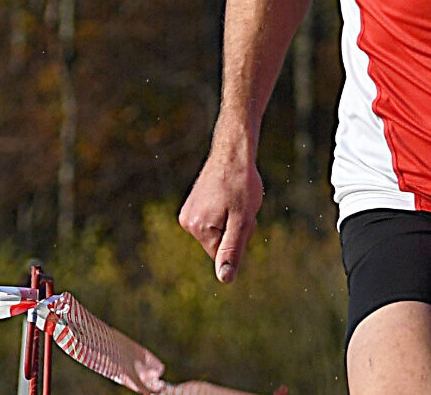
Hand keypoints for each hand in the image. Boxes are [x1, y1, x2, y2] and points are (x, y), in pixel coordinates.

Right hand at [178, 153, 262, 282]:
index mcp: (199, 228)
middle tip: (241, 206)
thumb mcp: (242, 220)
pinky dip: (224, 211)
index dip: (239, 238)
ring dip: (230, 220)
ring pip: (216, 231)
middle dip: (234, 229)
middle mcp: (187, 222)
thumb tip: (224, 279)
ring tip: (235, 198)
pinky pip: (212, 220)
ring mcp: (188, 213)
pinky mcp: (192, 205)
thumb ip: (232, 250)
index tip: (242, 216)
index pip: (223, 254)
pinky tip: (228, 194)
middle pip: (218, 242)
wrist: (233, 152)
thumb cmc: (241, 184)